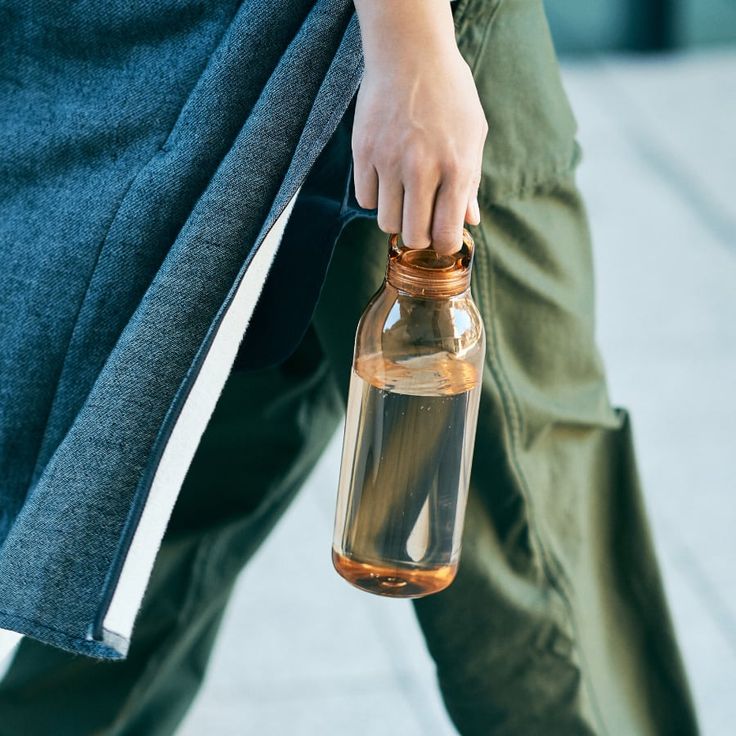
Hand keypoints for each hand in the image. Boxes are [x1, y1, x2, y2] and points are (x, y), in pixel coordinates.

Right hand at [352, 0, 487, 254]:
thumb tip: (470, 220)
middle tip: (420, 220)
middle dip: (418, 236)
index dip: (443, 246)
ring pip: (386, 222)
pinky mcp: (364, 152)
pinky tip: (385, 180)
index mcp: (457, 168)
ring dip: (395, 217)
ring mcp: (390, 162)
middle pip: (413, 236)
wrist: (409, 52)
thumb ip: (471, 182)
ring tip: (403, 197)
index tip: (440, 239)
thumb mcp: (472, 134)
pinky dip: (375, 197)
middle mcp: (423, 169)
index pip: (445, 235)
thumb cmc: (448, 92)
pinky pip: (365, 199)